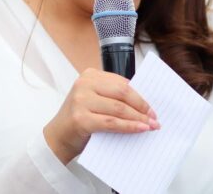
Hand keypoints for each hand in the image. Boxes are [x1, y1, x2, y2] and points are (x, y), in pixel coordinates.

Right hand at [43, 68, 158, 163]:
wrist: (58, 137)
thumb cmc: (81, 118)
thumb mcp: (96, 100)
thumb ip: (114, 96)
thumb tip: (146, 103)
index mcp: (90, 75)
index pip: (123, 83)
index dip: (141, 95)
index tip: (152, 107)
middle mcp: (84, 84)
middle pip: (123, 93)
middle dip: (142, 106)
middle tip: (154, 117)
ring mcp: (81, 101)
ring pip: (119, 108)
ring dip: (138, 118)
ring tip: (151, 126)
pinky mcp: (81, 119)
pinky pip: (112, 122)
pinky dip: (129, 126)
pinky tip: (140, 129)